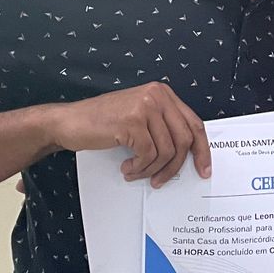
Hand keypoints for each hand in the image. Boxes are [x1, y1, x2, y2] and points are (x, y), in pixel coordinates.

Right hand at [44, 82, 209, 187]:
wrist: (69, 121)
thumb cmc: (103, 122)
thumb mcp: (139, 118)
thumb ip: (163, 127)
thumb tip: (187, 153)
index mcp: (162, 93)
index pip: (194, 124)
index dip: (202, 150)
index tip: (204, 168)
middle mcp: (156, 96)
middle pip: (184, 140)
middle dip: (175, 166)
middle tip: (161, 179)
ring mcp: (144, 107)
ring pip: (166, 151)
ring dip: (152, 169)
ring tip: (137, 172)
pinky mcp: (131, 122)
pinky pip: (148, 155)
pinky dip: (139, 168)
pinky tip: (128, 167)